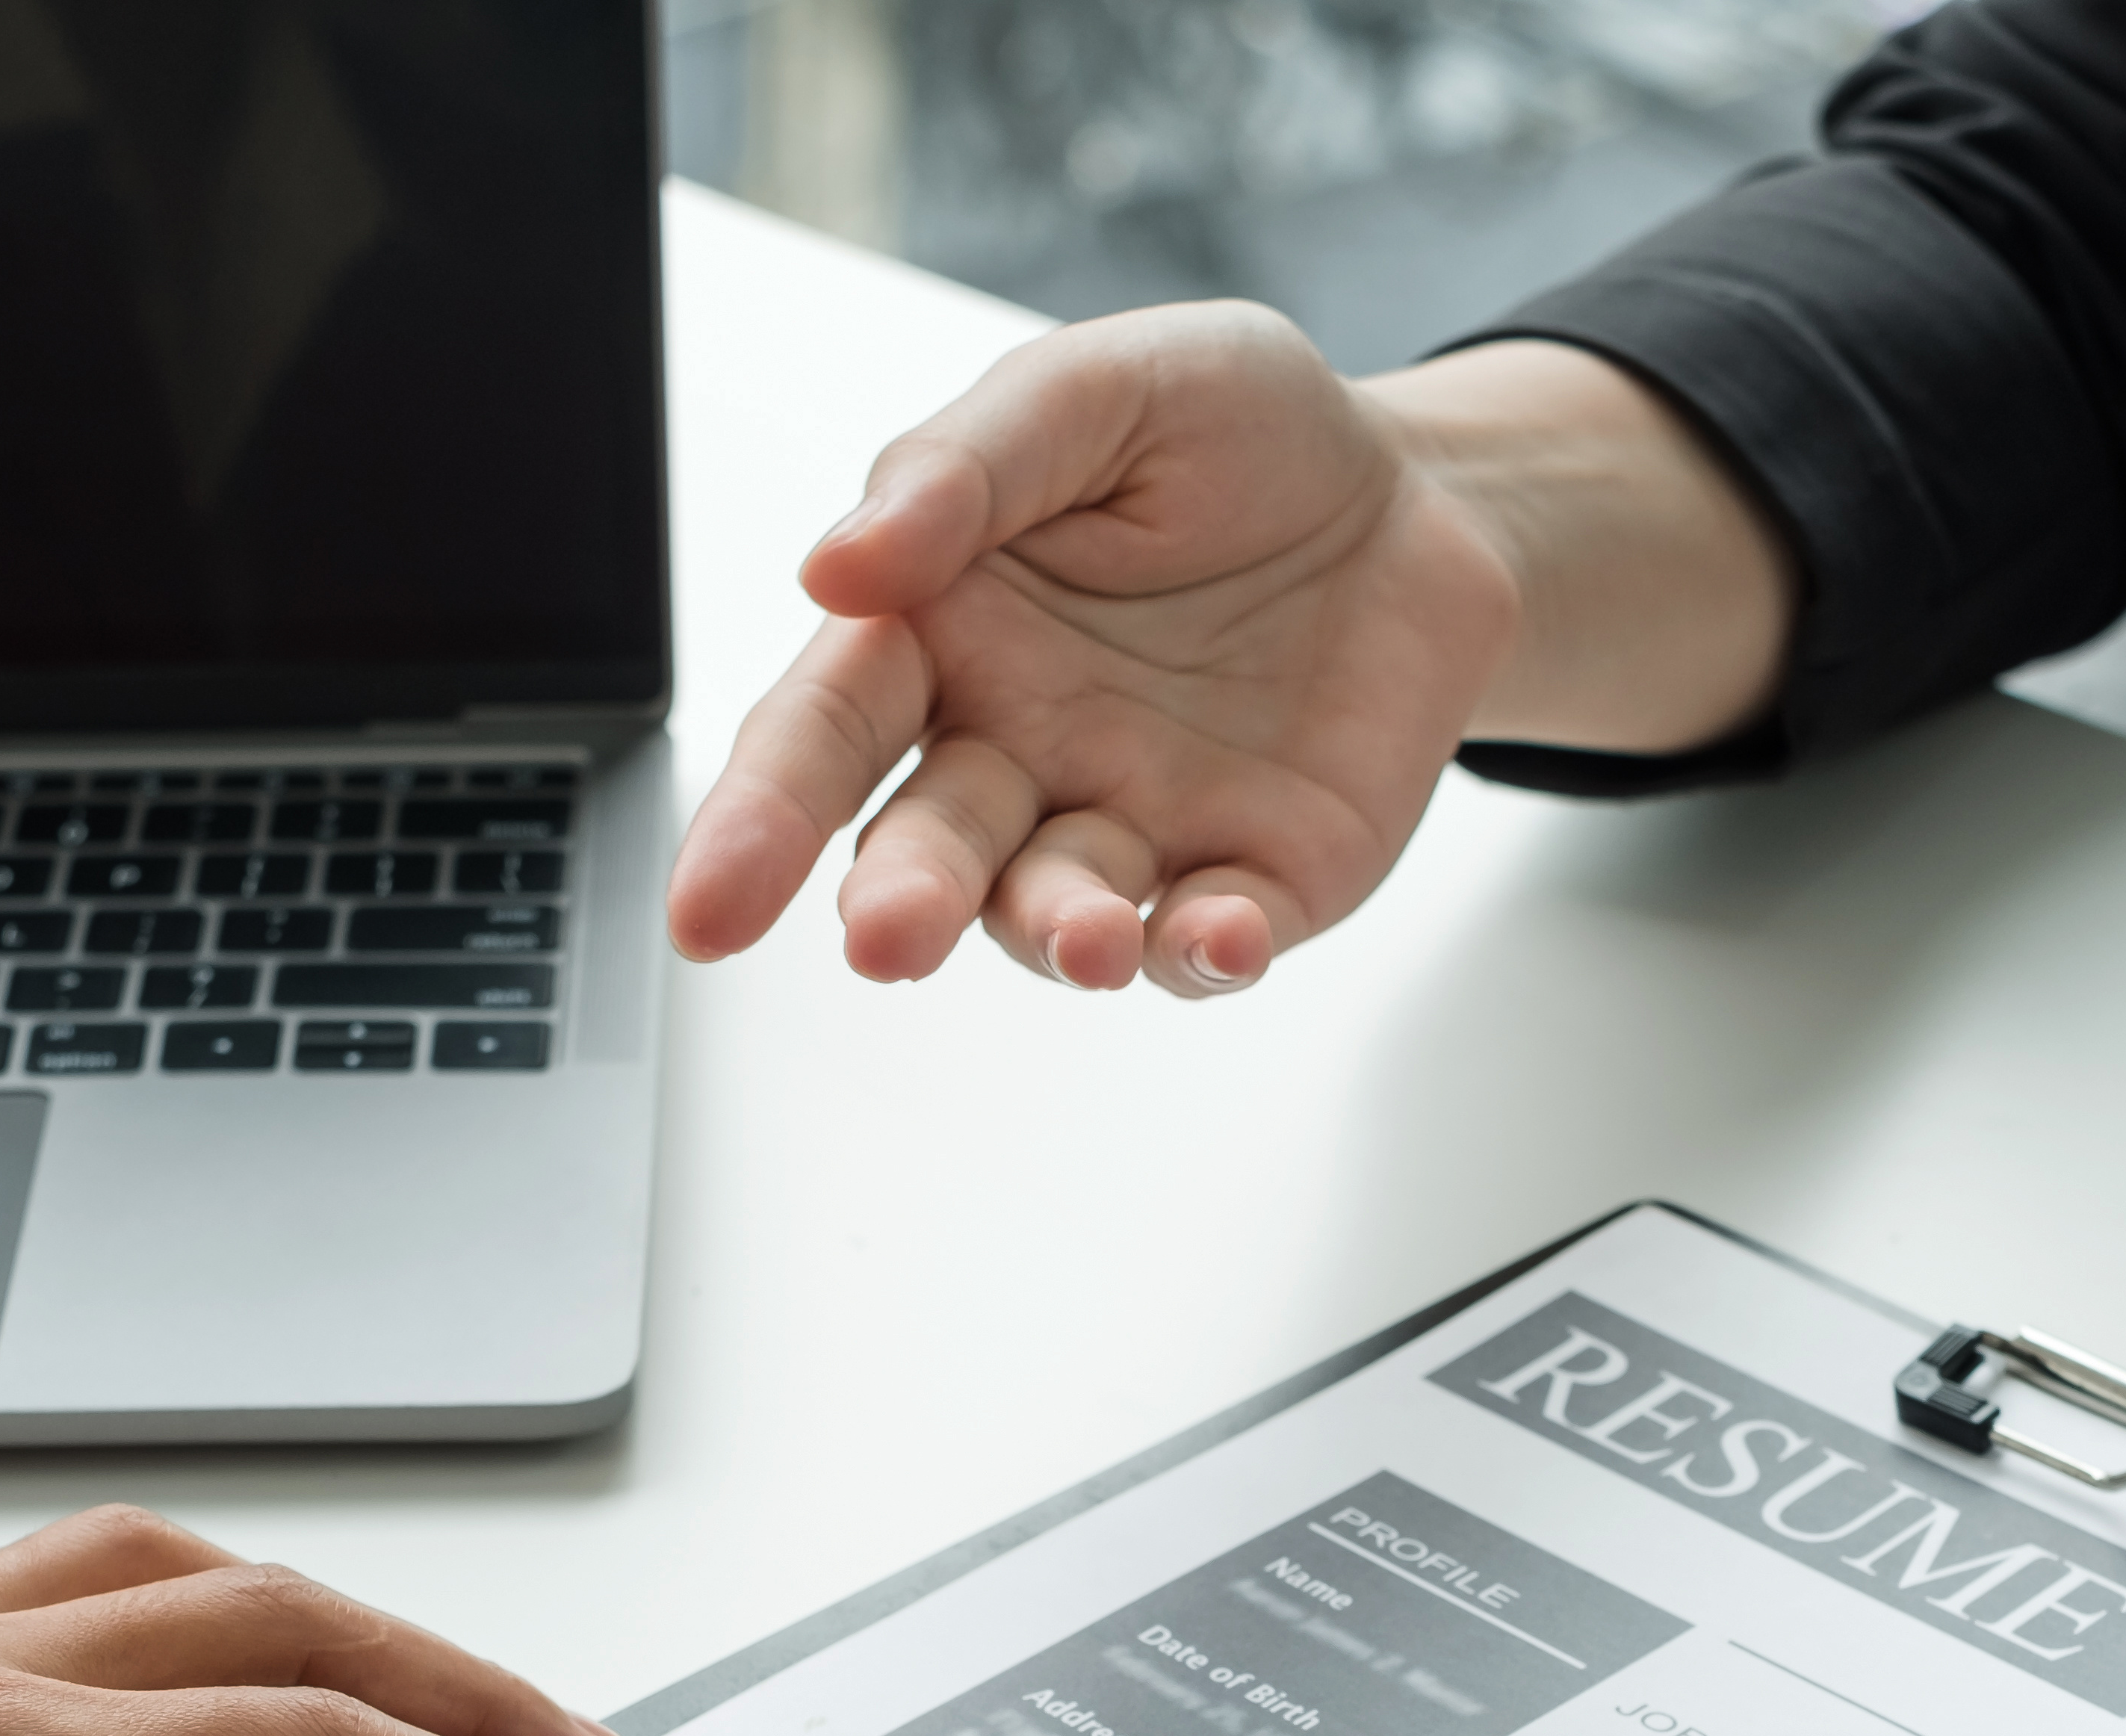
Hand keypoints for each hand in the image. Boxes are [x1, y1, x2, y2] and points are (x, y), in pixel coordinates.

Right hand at [666, 311, 1787, 995]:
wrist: (1419, 497)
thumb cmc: (1237, 435)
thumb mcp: (1103, 392)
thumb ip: (970, 466)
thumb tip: (841, 562)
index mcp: (944, 631)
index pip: (824, 733)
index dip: (756, 821)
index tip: (706, 909)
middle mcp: (1016, 748)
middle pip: (925, 846)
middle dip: (900, 901)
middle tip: (887, 941)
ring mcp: (1131, 823)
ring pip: (1055, 911)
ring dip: (1055, 935)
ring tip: (1082, 940)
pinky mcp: (1250, 877)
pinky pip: (1207, 940)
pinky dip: (1204, 953)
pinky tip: (1214, 934)